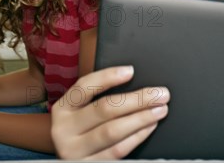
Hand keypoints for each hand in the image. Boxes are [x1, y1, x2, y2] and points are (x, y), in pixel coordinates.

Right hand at [51, 66, 169, 159]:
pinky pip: (118, 150)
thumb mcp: (79, 112)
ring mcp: (74, 151)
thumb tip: (131, 78)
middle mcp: (64, 130)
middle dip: (137, 100)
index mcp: (62, 109)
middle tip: (160, 94)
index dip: (107, 77)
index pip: (84, 87)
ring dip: (141, 118)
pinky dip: (137, 137)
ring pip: (112, 131)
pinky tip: (149, 127)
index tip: (130, 71)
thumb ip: (96, 98)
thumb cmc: (81, 129)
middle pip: (104, 109)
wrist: (71, 160)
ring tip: (160, 110)